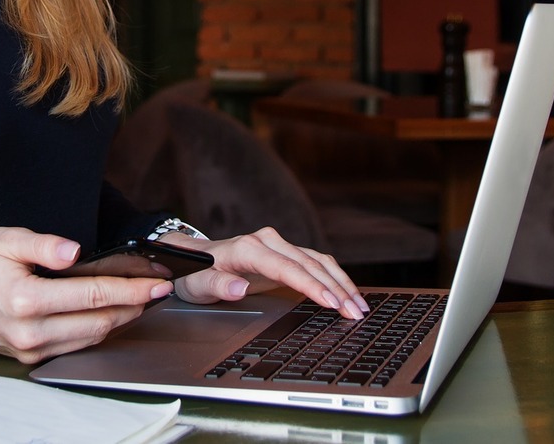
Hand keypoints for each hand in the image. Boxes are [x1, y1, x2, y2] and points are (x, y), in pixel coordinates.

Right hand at [0, 226, 173, 363]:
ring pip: (90, 339)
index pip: (92, 295)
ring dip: (121, 320)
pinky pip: (74, 346)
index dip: (129, 288)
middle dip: (134, 306)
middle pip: (98, 322)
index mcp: (25, 299)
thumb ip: (42, 244)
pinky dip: (98, 331)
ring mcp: (29, 349)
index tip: (155, 282)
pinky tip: (112, 314)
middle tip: (159, 289)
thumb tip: (73, 250)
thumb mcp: (6, 239)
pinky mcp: (28, 356)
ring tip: (142, 300)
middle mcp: (29, 331)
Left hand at [165, 227, 369, 320]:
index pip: (287, 268)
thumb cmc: (195, 272)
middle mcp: (266, 241)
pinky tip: (347, 292)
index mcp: (248, 248)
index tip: (332, 302)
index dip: (311, 286)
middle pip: (308, 264)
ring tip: (359, 305)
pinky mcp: (284, 253)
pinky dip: (334, 276)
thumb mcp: (198, 283)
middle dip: (335, 289)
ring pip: (317, 261)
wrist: (194, 259)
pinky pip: (315, 262)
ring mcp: (277, 245)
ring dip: (340, 282)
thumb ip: (218, 285)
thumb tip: (240, 287)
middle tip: (356, 313)